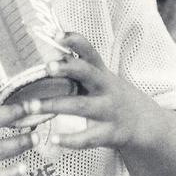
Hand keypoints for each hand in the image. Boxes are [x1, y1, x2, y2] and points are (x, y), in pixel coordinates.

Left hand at [35, 32, 157, 150]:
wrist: (144, 123)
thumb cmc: (109, 95)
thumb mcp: (99, 77)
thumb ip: (78, 66)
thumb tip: (50, 49)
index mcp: (100, 71)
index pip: (89, 51)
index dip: (74, 41)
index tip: (56, 35)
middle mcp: (105, 87)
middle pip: (86, 73)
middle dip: (67, 69)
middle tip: (46, 67)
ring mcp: (108, 110)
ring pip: (80, 106)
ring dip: (54, 105)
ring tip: (31, 106)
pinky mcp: (109, 133)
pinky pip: (88, 137)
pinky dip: (71, 140)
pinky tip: (54, 140)